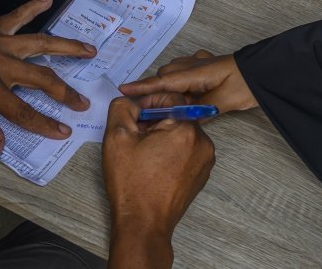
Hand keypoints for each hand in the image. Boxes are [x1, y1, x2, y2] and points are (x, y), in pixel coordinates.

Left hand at [0, 0, 96, 155]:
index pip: (23, 112)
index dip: (45, 123)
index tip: (64, 131)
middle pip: (41, 78)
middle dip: (65, 92)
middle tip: (83, 102)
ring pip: (40, 43)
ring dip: (66, 47)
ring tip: (89, 49)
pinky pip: (16, 16)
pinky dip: (32, 7)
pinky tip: (47, 0)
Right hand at [104, 93, 214, 267]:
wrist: (143, 224)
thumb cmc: (132, 184)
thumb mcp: (117, 137)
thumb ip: (123, 107)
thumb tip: (131, 101)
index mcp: (186, 130)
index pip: (170, 97)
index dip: (148, 101)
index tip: (133, 113)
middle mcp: (203, 142)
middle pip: (177, 115)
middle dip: (155, 120)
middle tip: (134, 133)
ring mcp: (205, 160)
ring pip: (182, 133)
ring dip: (163, 135)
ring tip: (143, 151)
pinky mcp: (201, 174)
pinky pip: (187, 151)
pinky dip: (171, 151)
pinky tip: (153, 164)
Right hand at [120, 50, 257, 113]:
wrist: (266, 72)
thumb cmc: (246, 85)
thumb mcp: (223, 103)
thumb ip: (199, 110)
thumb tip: (180, 117)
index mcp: (195, 72)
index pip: (162, 82)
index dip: (142, 87)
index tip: (123, 90)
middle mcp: (194, 64)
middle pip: (165, 77)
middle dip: (155, 91)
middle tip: (150, 112)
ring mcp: (200, 63)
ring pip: (174, 73)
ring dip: (168, 88)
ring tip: (170, 108)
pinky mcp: (207, 66)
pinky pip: (185, 71)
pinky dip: (179, 82)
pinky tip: (187, 95)